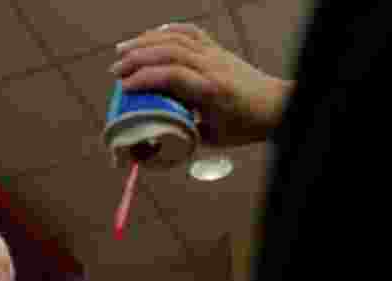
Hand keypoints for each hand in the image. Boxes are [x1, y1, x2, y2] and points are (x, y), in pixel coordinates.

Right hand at [111, 23, 291, 146]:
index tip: (124, 89)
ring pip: (175, 39)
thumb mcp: (212, 138)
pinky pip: (189, 32)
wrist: (276, 105)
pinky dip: (167, 31)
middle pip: (168, 52)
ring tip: (122, 51)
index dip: (145, 79)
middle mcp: (212, 66)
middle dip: (137, 59)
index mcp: (211, 91)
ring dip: (145, 42)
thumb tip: (152, 134)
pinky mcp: (216, 48)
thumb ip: (183, 132)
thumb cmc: (245, 126)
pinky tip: (150, 35)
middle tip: (115, 71)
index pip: (172, 76)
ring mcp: (214, 54)